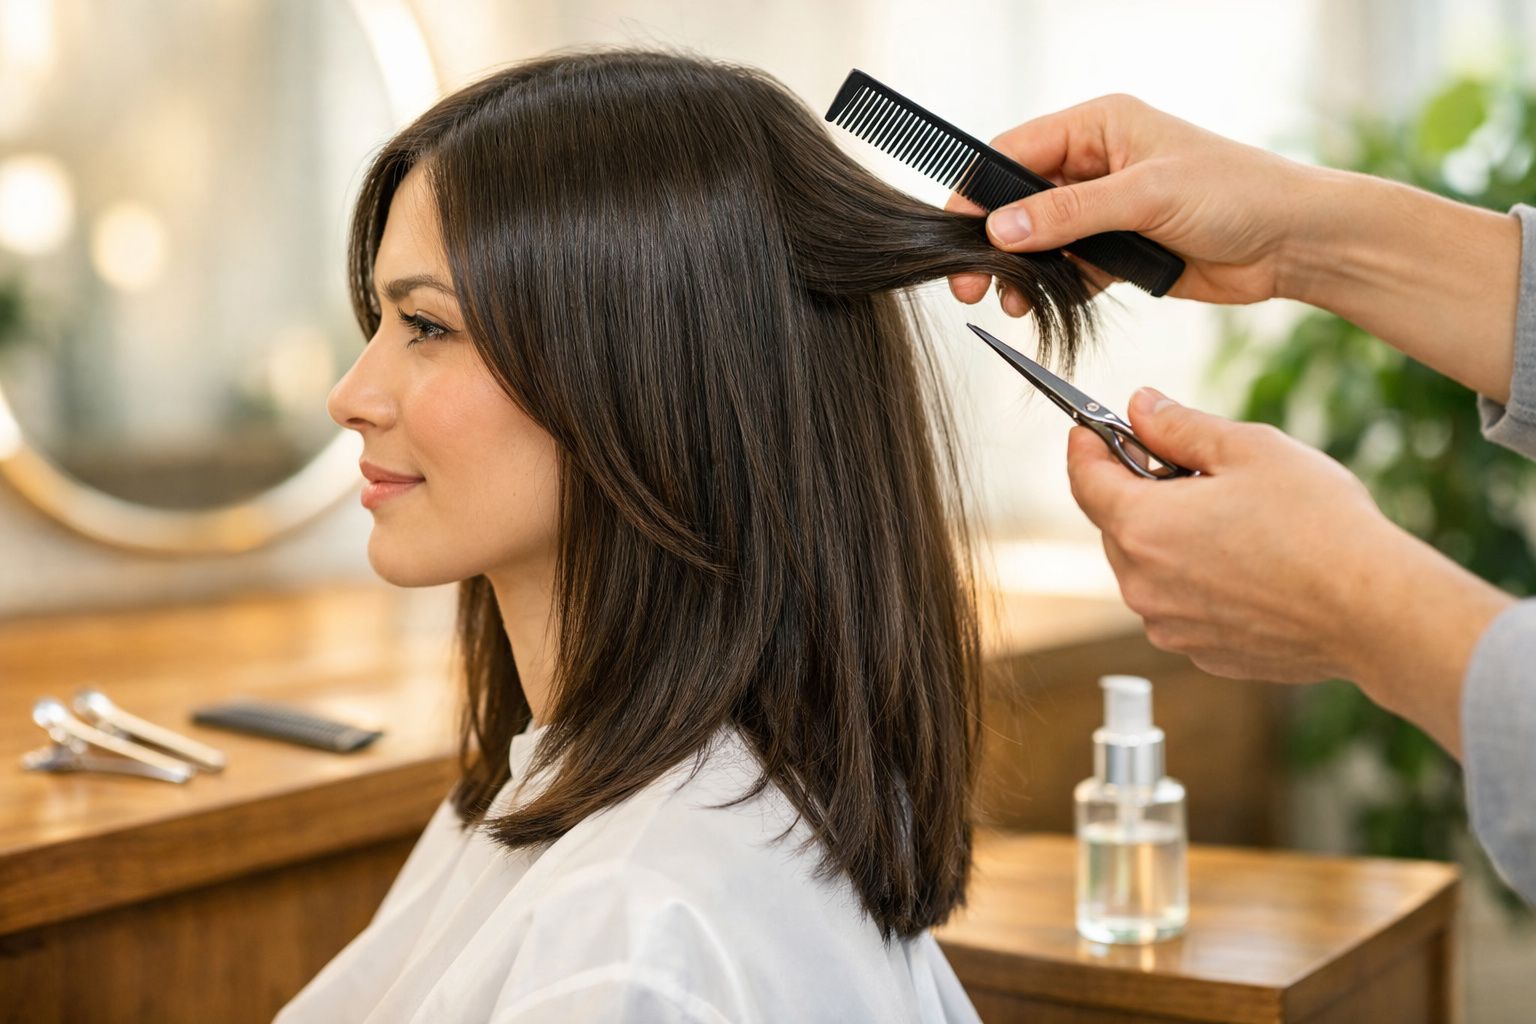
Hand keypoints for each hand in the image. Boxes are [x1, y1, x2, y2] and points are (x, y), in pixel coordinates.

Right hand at [944, 93, 1316, 314]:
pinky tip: (1042, 305)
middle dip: (993, 239)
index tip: (955, 232)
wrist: (1293, 242)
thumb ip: (1069, 213)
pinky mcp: (1117, 248)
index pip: (1015, 152)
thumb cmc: (1236, 194)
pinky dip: (1052, 287)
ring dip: (1021, 269)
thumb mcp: (1146, 196)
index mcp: (1099, 126)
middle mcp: (1096, 162)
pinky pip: (1068, 267)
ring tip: (1010, 301)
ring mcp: (1105, 207)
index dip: (979, 191)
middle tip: (971, 281)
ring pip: (1039, 238)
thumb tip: (1000, 229)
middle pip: (1019, 199)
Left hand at [1066, 388, 1514, 755]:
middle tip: (1189, 467)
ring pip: (1147, 567)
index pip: (1085, 480)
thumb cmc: (1319, 526)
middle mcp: (1141, 584)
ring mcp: (1169, 625)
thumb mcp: (1248, 450)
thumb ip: (1180, 426)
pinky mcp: (1200, 651)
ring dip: (1170, 538)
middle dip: (1139, 491)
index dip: (1086, 447)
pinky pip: (1180, 603)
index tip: (1091, 428)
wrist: (1373, 612)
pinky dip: (1196, 579)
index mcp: (1142, 527)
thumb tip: (1139, 407)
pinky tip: (1249, 564)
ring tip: (1233, 519)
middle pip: (1115, 524)